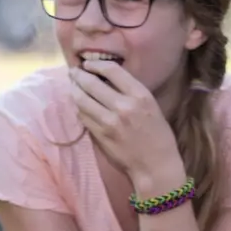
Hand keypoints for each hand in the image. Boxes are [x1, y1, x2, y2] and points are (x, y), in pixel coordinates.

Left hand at [69, 60, 179, 188]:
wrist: (155, 167)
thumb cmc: (158, 137)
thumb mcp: (151, 107)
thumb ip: (131, 92)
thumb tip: (106, 79)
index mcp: (140, 95)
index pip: (112, 70)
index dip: (96, 64)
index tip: (88, 64)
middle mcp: (124, 106)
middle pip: (92, 83)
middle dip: (79, 75)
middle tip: (73, 72)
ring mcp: (109, 122)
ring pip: (82, 99)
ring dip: (75, 90)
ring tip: (73, 86)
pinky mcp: (100, 135)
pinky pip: (83, 116)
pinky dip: (79, 108)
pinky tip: (80, 105)